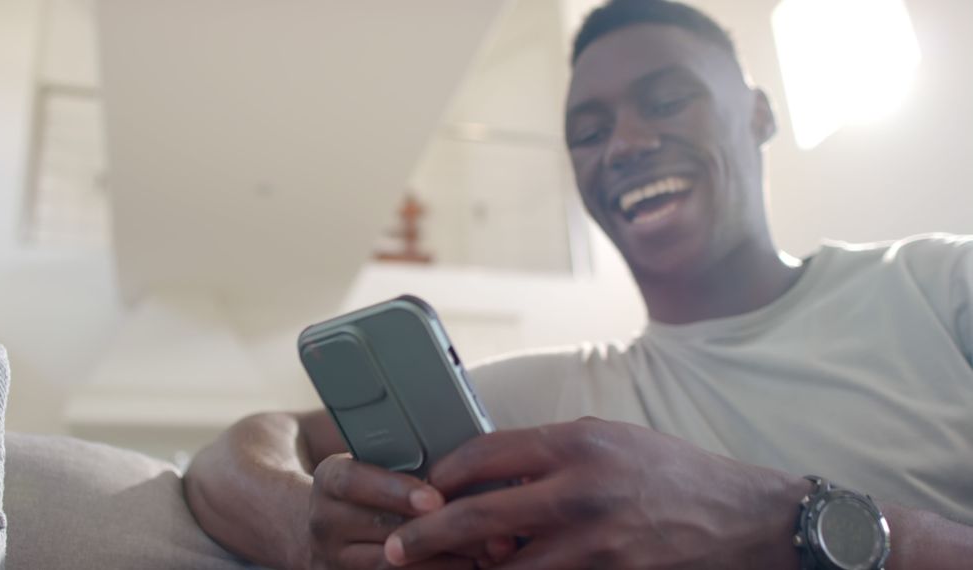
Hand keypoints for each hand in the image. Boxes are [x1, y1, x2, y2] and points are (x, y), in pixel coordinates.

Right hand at [308, 453, 501, 569]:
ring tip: (483, 550)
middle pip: (381, 528)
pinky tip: (464, 566)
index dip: (397, 490)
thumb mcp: (368, 466)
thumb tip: (463, 460)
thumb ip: (401, 461)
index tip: (436, 499)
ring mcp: (333, 559)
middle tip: (483, 527)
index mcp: (330, 479)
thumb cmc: (363, 488)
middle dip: (435, 529)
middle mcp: (324, 521)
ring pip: (391, 564)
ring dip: (442, 558)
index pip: (355, 481)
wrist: (320, 528)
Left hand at [384, 418, 808, 568]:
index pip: (485, 452)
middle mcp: (581, 490)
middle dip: (427, 537)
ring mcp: (596, 543)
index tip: (422, 488)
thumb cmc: (670, 474)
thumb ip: (549, 454)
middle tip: (397, 550)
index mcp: (577, 443)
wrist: (744, 520)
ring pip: (506, 569)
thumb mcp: (609, 440)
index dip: (442, 473)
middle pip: (478, 514)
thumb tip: (488, 474)